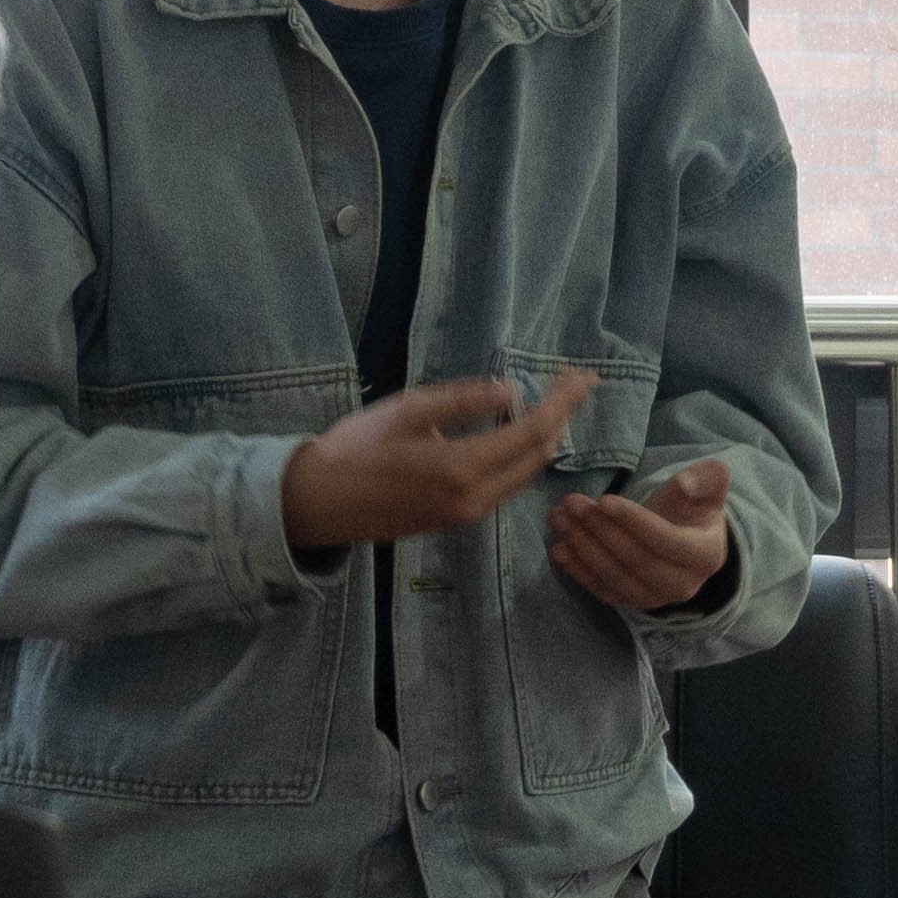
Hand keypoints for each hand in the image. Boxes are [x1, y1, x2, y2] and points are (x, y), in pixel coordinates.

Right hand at [282, 370, 592, 551]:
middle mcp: (474, 499)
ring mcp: (466, 515)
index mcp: (462, 469)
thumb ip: (461, 401)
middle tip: (572, 384)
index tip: (581, 377)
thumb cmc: (354, 449)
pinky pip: (504, 487)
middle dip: (561, 418)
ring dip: (544, 439)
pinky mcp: (456, 521)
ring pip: (524, 476)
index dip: (562, 403)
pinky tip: (519, 433)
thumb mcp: (406, 411)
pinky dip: (521, 458)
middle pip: (537, 457)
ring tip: (552, 403)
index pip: (533, 433)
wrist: (316, 504)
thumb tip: (510, 391)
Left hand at [549, 457, 732, 614]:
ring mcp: (656, 599)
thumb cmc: (693, 506)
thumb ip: (707, 478)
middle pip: (636, 560)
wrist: (686, 536)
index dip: (634, 521)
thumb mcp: (709, 486)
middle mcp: (684, 586)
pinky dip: (579, 571)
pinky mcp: (632, 603)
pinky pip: (603, 591)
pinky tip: (559, 550)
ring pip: (615, 577)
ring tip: (559, 519)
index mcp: (706, 555)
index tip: (604, 499)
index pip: (667, 540)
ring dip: (583, 548)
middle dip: (600, 530)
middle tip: (572, 503)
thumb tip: (686, 484)